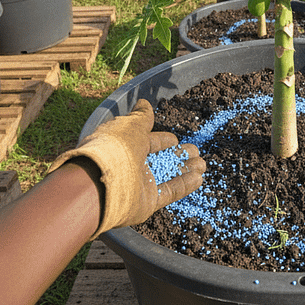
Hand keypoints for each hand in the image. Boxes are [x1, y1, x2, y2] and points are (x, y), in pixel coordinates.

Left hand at [48, 99, 204, 237]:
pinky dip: (184, 185)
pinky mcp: (147, 202)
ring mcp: (139, 184)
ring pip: (167, 175)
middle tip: (195, 152)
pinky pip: (169, 192)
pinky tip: (199, 178)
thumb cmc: (114, 148)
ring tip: (203, 164)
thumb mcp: (129, 125)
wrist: (101, 183)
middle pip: (159, 159)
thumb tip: (144, 103)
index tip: (176, 140)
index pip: (147, 141)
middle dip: (178, 155)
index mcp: (124, 145)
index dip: (162, 140)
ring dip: (185, 169)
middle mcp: (131, 165)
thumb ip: (141, 117)